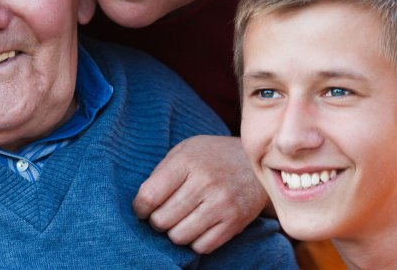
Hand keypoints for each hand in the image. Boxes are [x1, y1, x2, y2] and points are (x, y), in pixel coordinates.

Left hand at [133, 134, 268, 253]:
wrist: (256, 161)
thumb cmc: (212, 156)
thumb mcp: (185, 150)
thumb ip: (162, 172)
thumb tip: (143, 202)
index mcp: (186, 162)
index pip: (149, 196)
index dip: (140, 208)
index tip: (143, 208)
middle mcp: (204, 182)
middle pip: (162, 220)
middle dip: (156, 221)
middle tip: (163, 214)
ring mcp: (222, 204)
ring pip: (179, 237)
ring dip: (174, 232)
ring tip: (180, 220)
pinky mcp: (235, 222)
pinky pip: (202, 247)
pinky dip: (195, 241)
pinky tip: (197, 226)